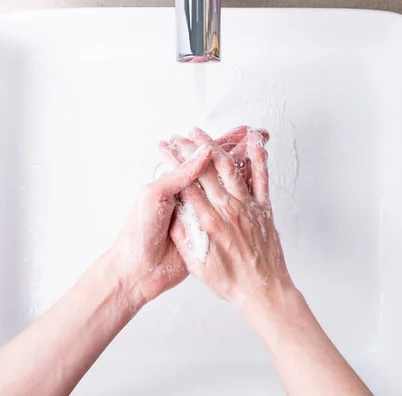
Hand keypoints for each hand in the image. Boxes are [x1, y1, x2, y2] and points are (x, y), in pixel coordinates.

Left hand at [107, 127, 254, 309]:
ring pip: (228, 186)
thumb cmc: (140, 232)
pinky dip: (243, 197)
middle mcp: (191, 194)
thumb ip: (178, 175)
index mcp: (175, 182)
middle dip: (236, 150)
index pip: (202, 155)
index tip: (240, 131)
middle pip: (218, 166)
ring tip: (262, 152)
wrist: (139, 270)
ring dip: (244, 169)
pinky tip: (257, 186)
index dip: (219, 143)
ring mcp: (202, 213)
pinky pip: (229, 211)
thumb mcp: (154, 197)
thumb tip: (204, 152)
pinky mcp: (208, 231)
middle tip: (255, 134)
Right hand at [160, 127, 293, 305]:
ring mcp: (247, 207)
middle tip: (179, 136)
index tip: (165, 149)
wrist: (262, 290)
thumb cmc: (229, 281)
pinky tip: (253, 143)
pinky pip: (261, 179)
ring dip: (214, 147)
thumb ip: (183, 235)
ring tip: (201, 134)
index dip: (173, 163)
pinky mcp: (263, 209)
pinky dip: (258, 159)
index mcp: (208, 223)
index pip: (186, 184)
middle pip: (204, 171)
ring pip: (229, 169)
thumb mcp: (196, 263)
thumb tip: (174, 212)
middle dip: (189, 149)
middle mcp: (227, 210)